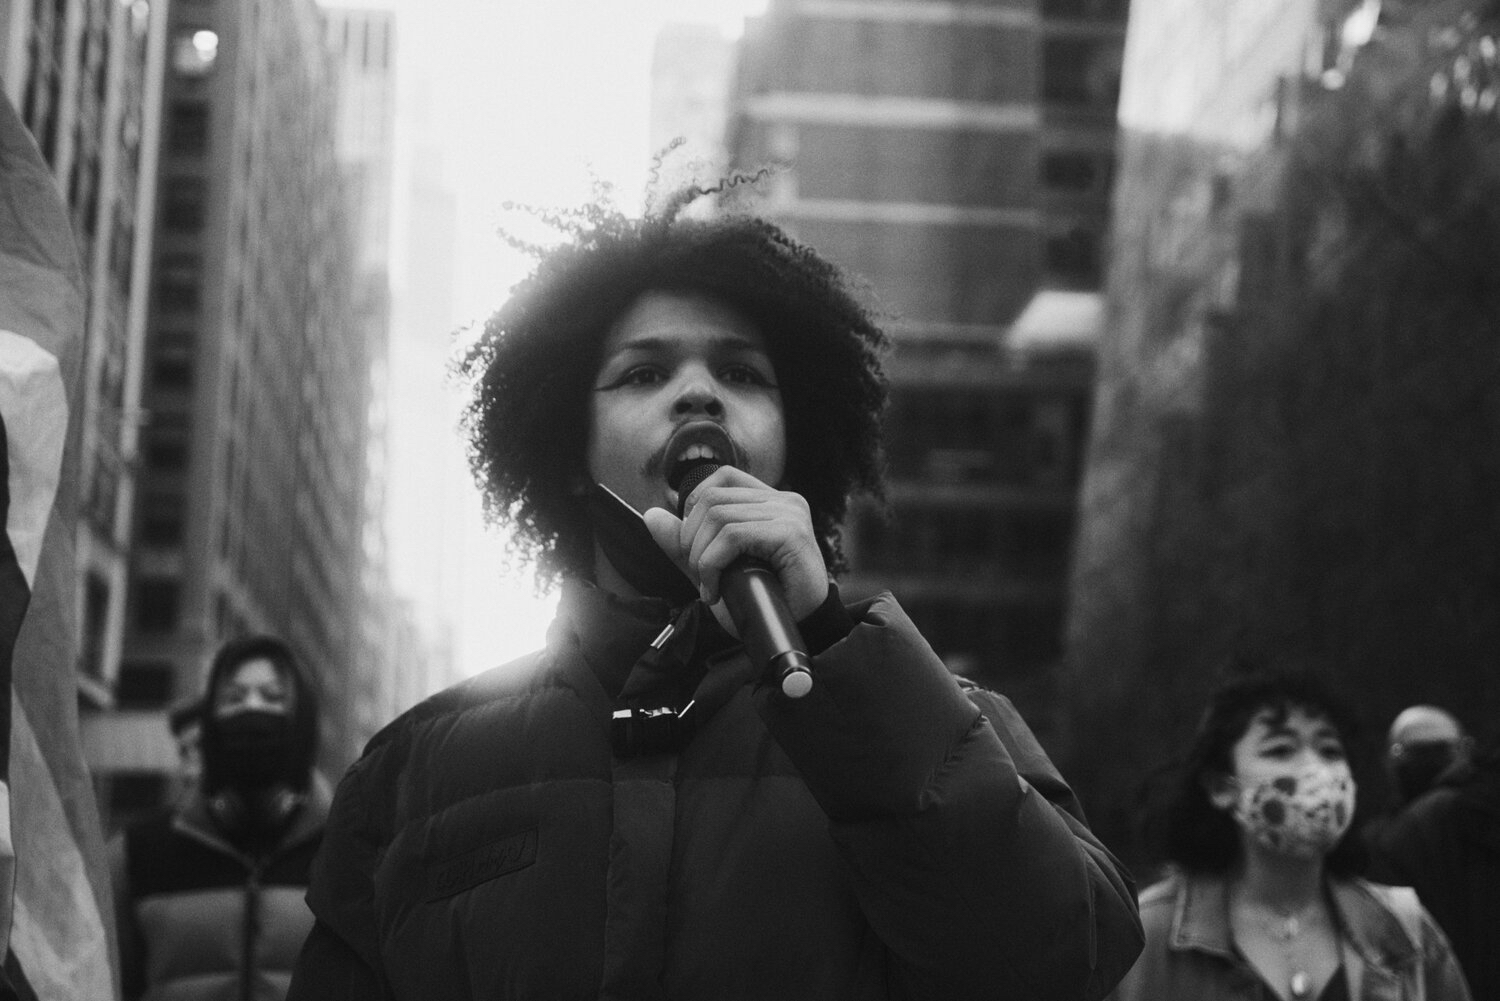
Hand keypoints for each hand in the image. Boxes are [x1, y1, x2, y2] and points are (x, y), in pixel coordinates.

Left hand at [643, 466, 828, 622]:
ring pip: (719, 517)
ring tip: (709, 587)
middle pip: (712, 498)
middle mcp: (784, 501)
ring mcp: (789, 514)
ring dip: (701, 558)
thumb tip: (652, 515)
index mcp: (770, 501)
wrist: (797, 631)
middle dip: (691, 539)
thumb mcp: (714, 568)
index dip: (695, 505)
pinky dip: (713, 565)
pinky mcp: (791, 533)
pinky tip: (715, 591)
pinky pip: (734, 536)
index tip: (694, 546)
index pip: (722, 478)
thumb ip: (685, 543)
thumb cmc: (762, 601)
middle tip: (699, 575)